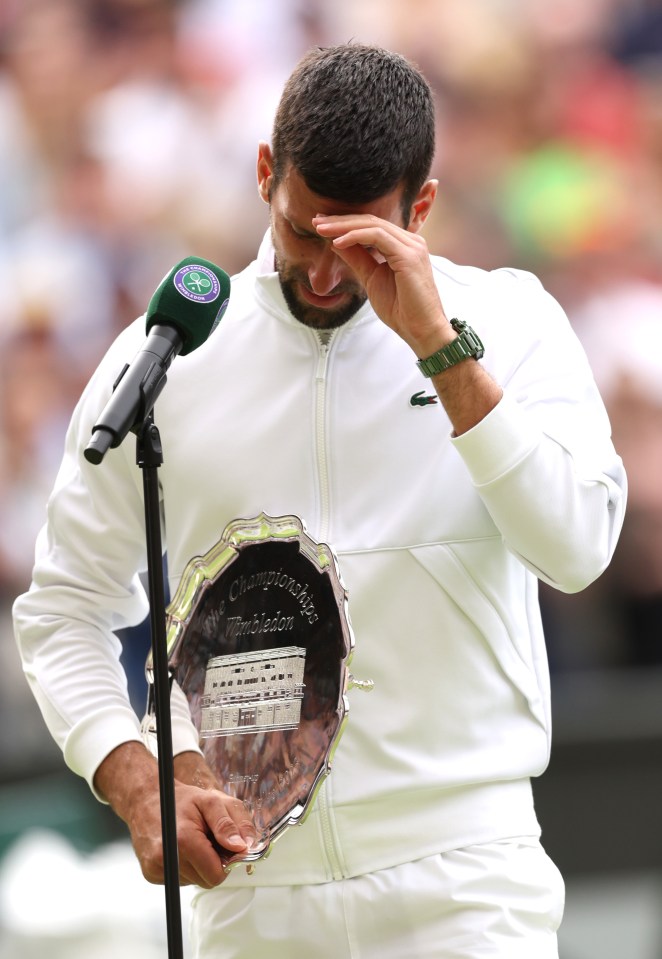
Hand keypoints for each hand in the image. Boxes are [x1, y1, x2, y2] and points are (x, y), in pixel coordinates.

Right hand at [94, 744, 256, 887]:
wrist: (145, 798)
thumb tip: (242, 848)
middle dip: (212, 862)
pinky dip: (185, 866)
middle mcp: (167, 858)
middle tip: (206, 839)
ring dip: (198, 864)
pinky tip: (180, 847)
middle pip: (206, 881)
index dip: (225, 861)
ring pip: (194, 881)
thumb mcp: (210, 800)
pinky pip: (180, 879)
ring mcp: (155, 868)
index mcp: (184, 840)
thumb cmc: (180, 799)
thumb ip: (228, 824)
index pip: (216, 875)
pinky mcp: (150, 874)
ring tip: (191, 840)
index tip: (223, 844)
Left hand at [313, 213, 453, 355]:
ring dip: (344, 226)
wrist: (420, 329)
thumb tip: (336, 243)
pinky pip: (378, 237)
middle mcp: (410, 241)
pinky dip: (355, 237)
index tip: (321, 225)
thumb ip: (358, 258)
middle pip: (371, 221)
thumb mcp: (371, 278)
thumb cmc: (401, 309)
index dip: (345, 223)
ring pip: (373, 226)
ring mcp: (412, 246)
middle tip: (316, 221)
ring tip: (321, 229)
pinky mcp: (409, 255)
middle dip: (341, 220)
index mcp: (403, 245)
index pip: (371, 226)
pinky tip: (337, 242)